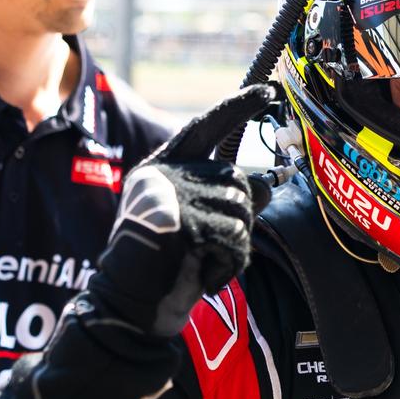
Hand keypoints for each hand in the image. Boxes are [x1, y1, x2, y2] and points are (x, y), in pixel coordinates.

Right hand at [88, 83, 276, 336]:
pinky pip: (236, 241)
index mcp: (162, 168)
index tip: (267, 91)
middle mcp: (166, 175)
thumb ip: (226, 197)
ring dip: (234, 247)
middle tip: (209, 248)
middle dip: (240, 218)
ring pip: (243, 211)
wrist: (128, 306)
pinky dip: (228, 266)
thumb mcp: (193, 221)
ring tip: (199, 262)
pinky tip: (201, 275)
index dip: (238, 108)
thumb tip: (272, 182)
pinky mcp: (186, 223)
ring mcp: (174, 196)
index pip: (205, 128)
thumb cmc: (162, 267)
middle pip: (238, 181)